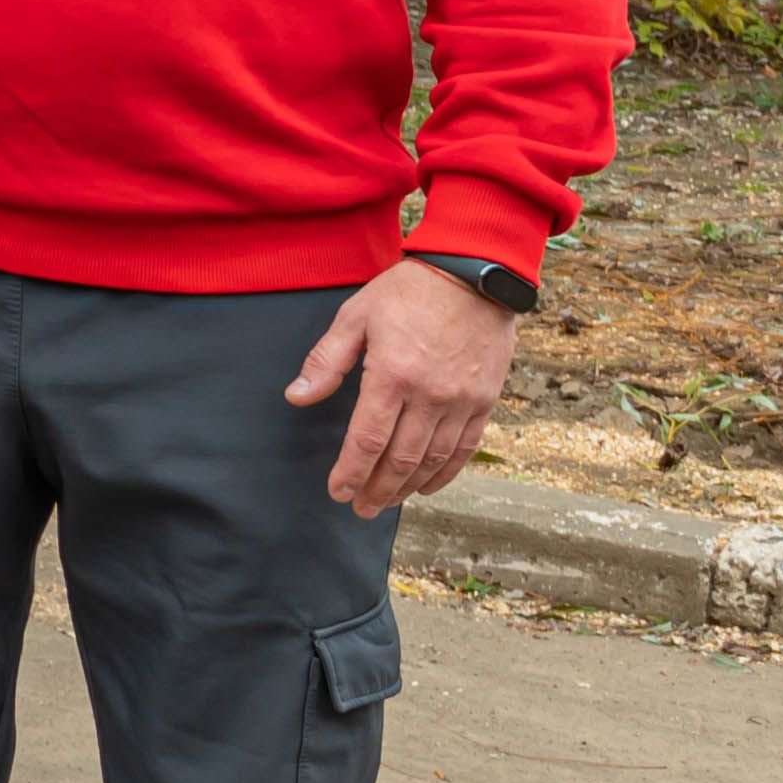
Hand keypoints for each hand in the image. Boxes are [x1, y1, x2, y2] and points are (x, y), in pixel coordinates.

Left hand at [288, 259, 522, 512]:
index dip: (350, 471)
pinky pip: (465, 447)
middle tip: (360, 509)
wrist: (474, 273)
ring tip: (387, 502)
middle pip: (400, 458)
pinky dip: (446, 472)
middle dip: (377, 489)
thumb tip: (297, 396)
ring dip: (408, 487)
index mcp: (393, 375)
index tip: (337, 492)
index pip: (367, 439)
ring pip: (433, 458)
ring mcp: (462, 399)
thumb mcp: (356, 316)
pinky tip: (427, 486)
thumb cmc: (408, 292)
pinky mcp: (485, 399)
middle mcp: (430, 394)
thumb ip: (326, 361)